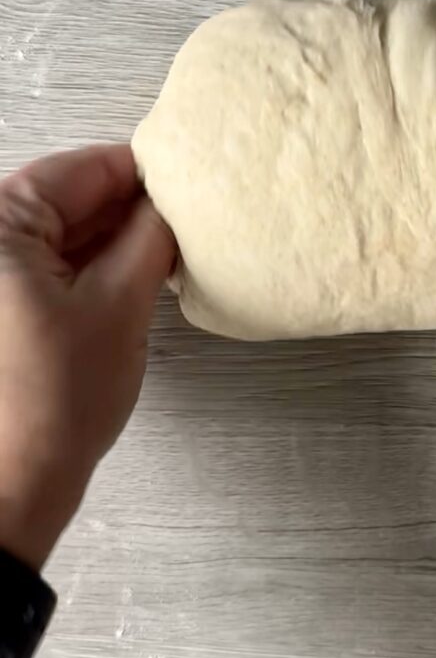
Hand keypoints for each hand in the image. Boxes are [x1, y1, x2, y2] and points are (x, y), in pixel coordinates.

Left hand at [0, 145, 174, 568]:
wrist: (13, 488)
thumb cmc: (51, 403)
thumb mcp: (121, 303)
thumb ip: (152, 236)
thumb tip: (175, 201)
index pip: (84, 169)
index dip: (146, 172)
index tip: (194, 179)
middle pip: (75, 196)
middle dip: (135, 207)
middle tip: (193, 218)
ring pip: (71, 230)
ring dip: (121, 237)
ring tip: (173, 248)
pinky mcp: (7, 304)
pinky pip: (61, 262)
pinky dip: (102, 263)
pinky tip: (142, 273)